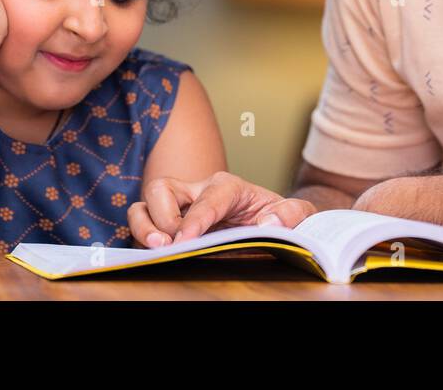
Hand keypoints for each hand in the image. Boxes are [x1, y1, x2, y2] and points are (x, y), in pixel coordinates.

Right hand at [127, 171, 316, 247]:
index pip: (208, 196)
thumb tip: (269, 222)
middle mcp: (199, 191)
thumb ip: (292, 214)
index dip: (196, 217)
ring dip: (145, 225)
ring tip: (157, 249)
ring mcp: (182, 207)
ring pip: (145, 203)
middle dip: (162, 216)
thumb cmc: (281, 217)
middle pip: (162, 188)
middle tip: (170, 244)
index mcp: (229, 187)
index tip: (186, 240)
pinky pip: (145, 224)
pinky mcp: (172, 224)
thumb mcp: (299, 214)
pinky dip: (142, 237)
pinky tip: (154, 254)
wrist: (272, 224)